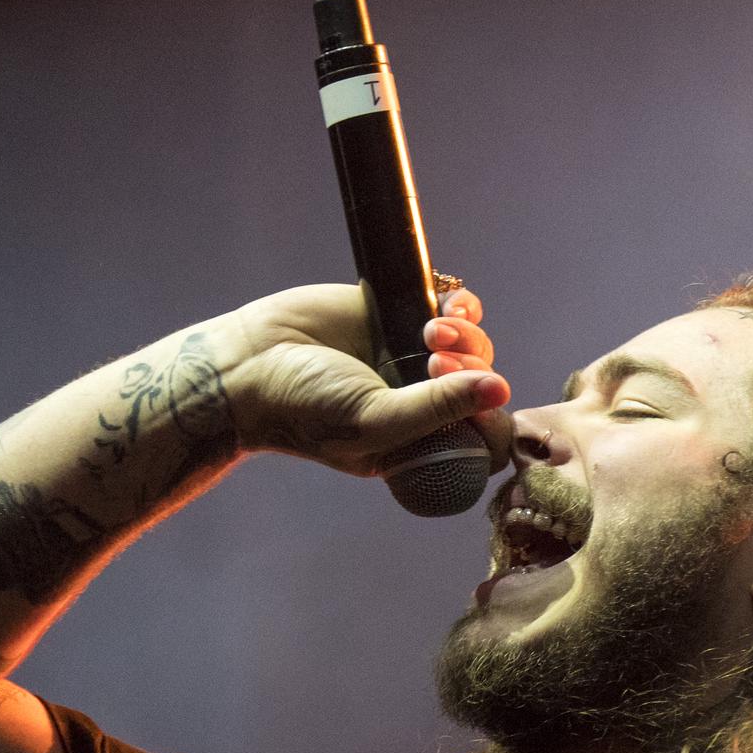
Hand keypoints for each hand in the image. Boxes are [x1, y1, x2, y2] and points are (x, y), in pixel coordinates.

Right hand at [223, 283, 514, 477]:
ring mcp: (415, 360)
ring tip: (430, 335)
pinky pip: (458, 311)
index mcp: (420, 444)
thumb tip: (501, 390)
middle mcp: (423, 403)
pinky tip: (446, 309)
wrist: (252, 361)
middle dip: (472, 373)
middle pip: (485, 390)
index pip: (485, 442)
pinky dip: (463, 308)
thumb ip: (438, 409)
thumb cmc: (306, 408)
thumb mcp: (374, 420)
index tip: (473, 407)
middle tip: (433, 365)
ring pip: (476, 348)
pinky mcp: (404, 317)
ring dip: (467, 338)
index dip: (491, 422)